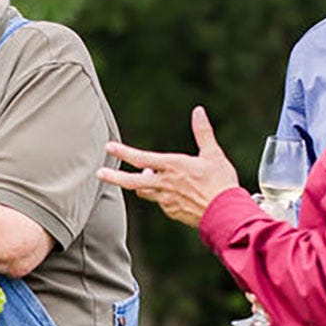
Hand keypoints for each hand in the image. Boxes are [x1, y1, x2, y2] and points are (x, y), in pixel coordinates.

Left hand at [98, 106, 240, 227]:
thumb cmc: (221, 183)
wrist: (226, 214)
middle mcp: (165, 183)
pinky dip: (160, 195)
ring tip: (148, 176)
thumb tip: (198, 111)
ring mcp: (166, 200)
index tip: (109, 147)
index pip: (141, 158)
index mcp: (172, 166)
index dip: (123, 152)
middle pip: (132, 181)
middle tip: (99, 173)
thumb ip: (203, 132)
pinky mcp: (171, 212)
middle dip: (114, 177)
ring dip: (141, 184)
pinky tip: (173, 192)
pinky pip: (159, 201)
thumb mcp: (213, 154)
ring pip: (144, 191)